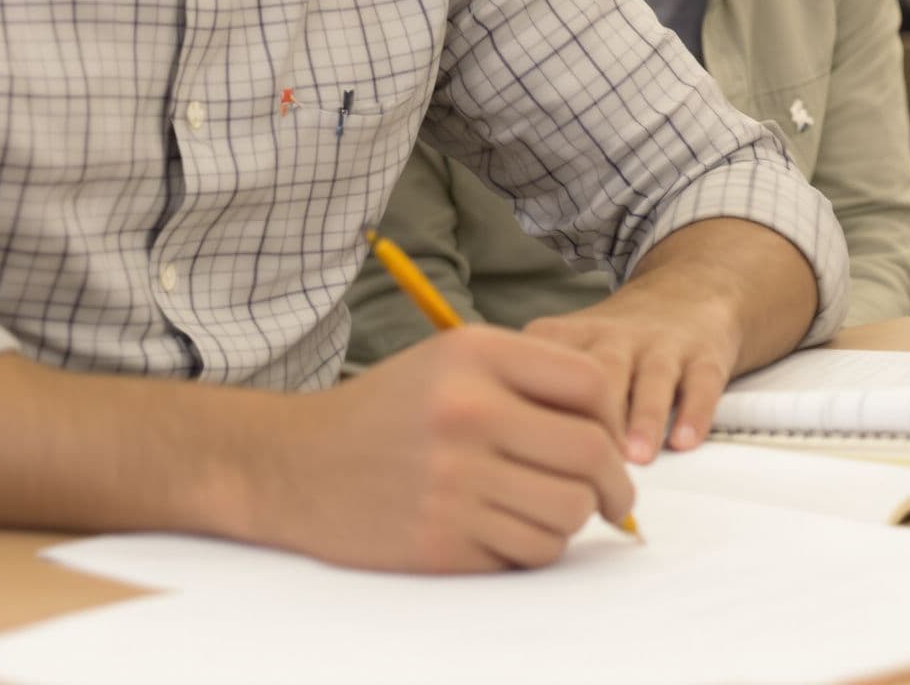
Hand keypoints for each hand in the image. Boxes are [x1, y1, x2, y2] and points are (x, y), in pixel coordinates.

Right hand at [257, 327, 632, 572]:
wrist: (295, 464)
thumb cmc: (387, 411)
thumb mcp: (449, 362)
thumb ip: (529, 381)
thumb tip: (615, 437)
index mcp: (474, 356)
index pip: (590, 385)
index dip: (614, 419)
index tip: (608, 444)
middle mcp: (467, 413)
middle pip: (592, 455)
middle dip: (614, 486)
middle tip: (612, 499)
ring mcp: (454, 481)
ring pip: (569, 513)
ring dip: (571, 520)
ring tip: (543, 511)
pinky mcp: (442, 540)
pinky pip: (530, 553)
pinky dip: (532, 548)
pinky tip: (505, 531)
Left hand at [527, 272, 745, 463]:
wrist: (687, 292)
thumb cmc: (615, 342)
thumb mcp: (568, 347)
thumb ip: (536, 389)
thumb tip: (504, 451)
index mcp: (572, 337)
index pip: (545, 367)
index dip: (537, 407)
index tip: (528, 450)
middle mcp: (616, 338)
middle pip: (600, 370)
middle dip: (593, 416)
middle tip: (584, 462)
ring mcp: (662, 346)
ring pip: (652, 379)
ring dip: (643, 418)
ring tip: (635, 458)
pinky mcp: (704, 356)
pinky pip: (702, 383)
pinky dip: (695, 413)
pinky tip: (684, 443)